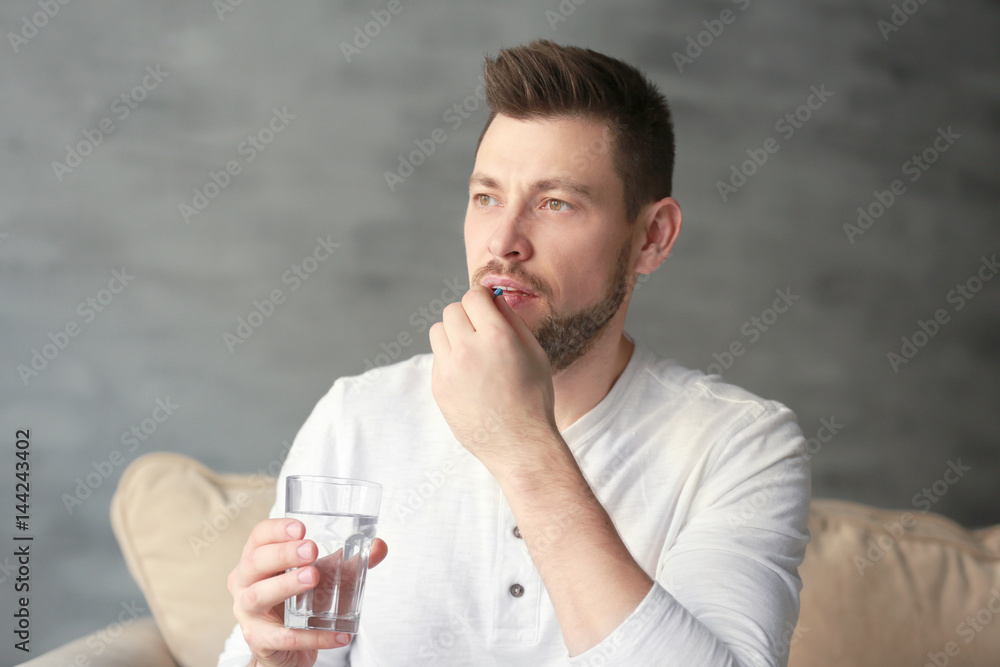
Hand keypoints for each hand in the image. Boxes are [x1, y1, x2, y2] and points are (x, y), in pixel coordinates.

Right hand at [227, 518, 387, 666]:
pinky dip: (313, 636)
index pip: (258, 537)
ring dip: (286, 585)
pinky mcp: (259, 641)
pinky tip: (339, 633)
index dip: (276, 529)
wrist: (287, 649)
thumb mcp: (323, 577)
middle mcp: (245, 583)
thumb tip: (379, 546)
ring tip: (313, 578)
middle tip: (311, 550)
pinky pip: (284, 637)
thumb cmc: (298, 601)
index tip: (301, 527)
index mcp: (257, 559)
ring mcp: (248, 614)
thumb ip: (348, 562)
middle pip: (254, 563)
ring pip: (259, 596)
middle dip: (282, 554)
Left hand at [428, 286, 556, 474]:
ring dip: (453, 334)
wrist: (519, 444)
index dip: (481, 299)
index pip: (473, 296)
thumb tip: (494, 299)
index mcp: (496, 338)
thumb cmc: (534, 398)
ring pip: (438, 331)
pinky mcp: (439, 388)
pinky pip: (437, 358)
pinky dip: (450, 359)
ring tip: (472, 351)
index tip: (487, 307)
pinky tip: (470, 376)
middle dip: (466, 314)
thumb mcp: (535, 353)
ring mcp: (449, 371)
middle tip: (481, 329)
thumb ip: (512, 320)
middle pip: (451, 311)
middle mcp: (468, 351)